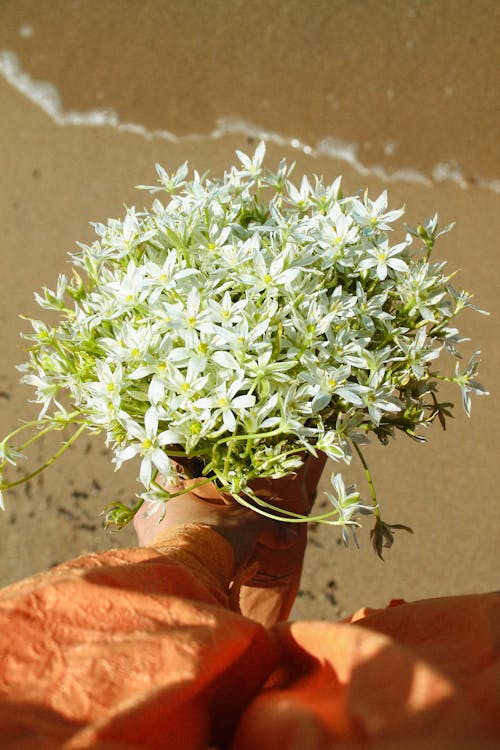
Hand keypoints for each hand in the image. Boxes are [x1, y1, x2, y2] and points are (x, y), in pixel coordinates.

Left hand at [134, 453, 325, 573]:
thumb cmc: (213, 536)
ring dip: (188, 540)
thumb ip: (268, 524)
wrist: (187, 578)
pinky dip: (182, 559)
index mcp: (170, 487)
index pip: (184, 477)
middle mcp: (151, 508)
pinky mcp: (147, 563)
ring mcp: (145, 536)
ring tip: (212, 552)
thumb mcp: (248, 524)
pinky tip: (200, 568)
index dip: (204, 488)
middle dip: (196, 517)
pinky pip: (167, 555)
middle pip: (176, 506)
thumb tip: (290, 534)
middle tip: (219, 528)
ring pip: (170, 531)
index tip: (220, 500)